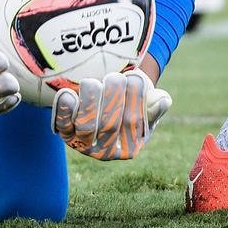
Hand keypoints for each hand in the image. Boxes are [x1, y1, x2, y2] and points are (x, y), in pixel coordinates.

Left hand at [51, 69, 171, 159]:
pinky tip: (67, 93)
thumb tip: (165, 100)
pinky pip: (62, 124)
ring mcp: (83, 144)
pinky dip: (63, 109)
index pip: (134, 122)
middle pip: (110, 125)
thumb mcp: (145, 105)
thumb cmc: (127, 104)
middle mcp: (106, 151)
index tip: (135, 76)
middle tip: (115, 76)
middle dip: (113, 97)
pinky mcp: (65, 134)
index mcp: (130, 146)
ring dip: (90, 101)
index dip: (135, 98)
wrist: (99, 106)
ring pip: (86, 126)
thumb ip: (155, 104)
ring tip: (93, 81)